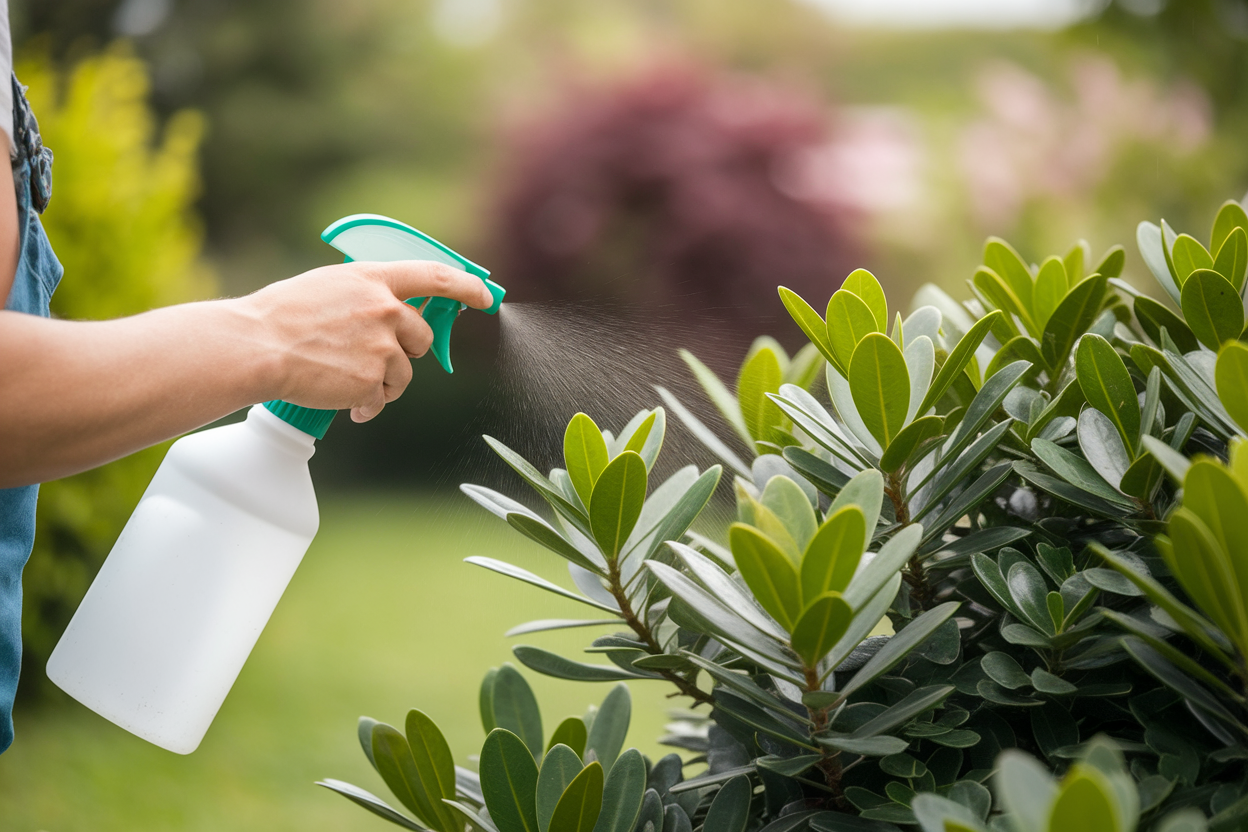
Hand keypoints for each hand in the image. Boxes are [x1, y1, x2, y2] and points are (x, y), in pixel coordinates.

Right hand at [237, 260, 492, 421]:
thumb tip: (394, 306)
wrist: (258, 348)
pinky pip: (382, 399)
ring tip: (344, 378)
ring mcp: (381, 347)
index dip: (468, 286)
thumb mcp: (330, 286)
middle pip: (423, 336)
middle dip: (406, 350)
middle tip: (373, 356)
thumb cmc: (282, 316)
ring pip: (404, 372)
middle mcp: (385, 310)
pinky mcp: (372, 381)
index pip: (437, 276)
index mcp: (374, 279)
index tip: (486, 296)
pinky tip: (344, 403)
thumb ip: (367, 293)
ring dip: (382, 381)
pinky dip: (367, 406)